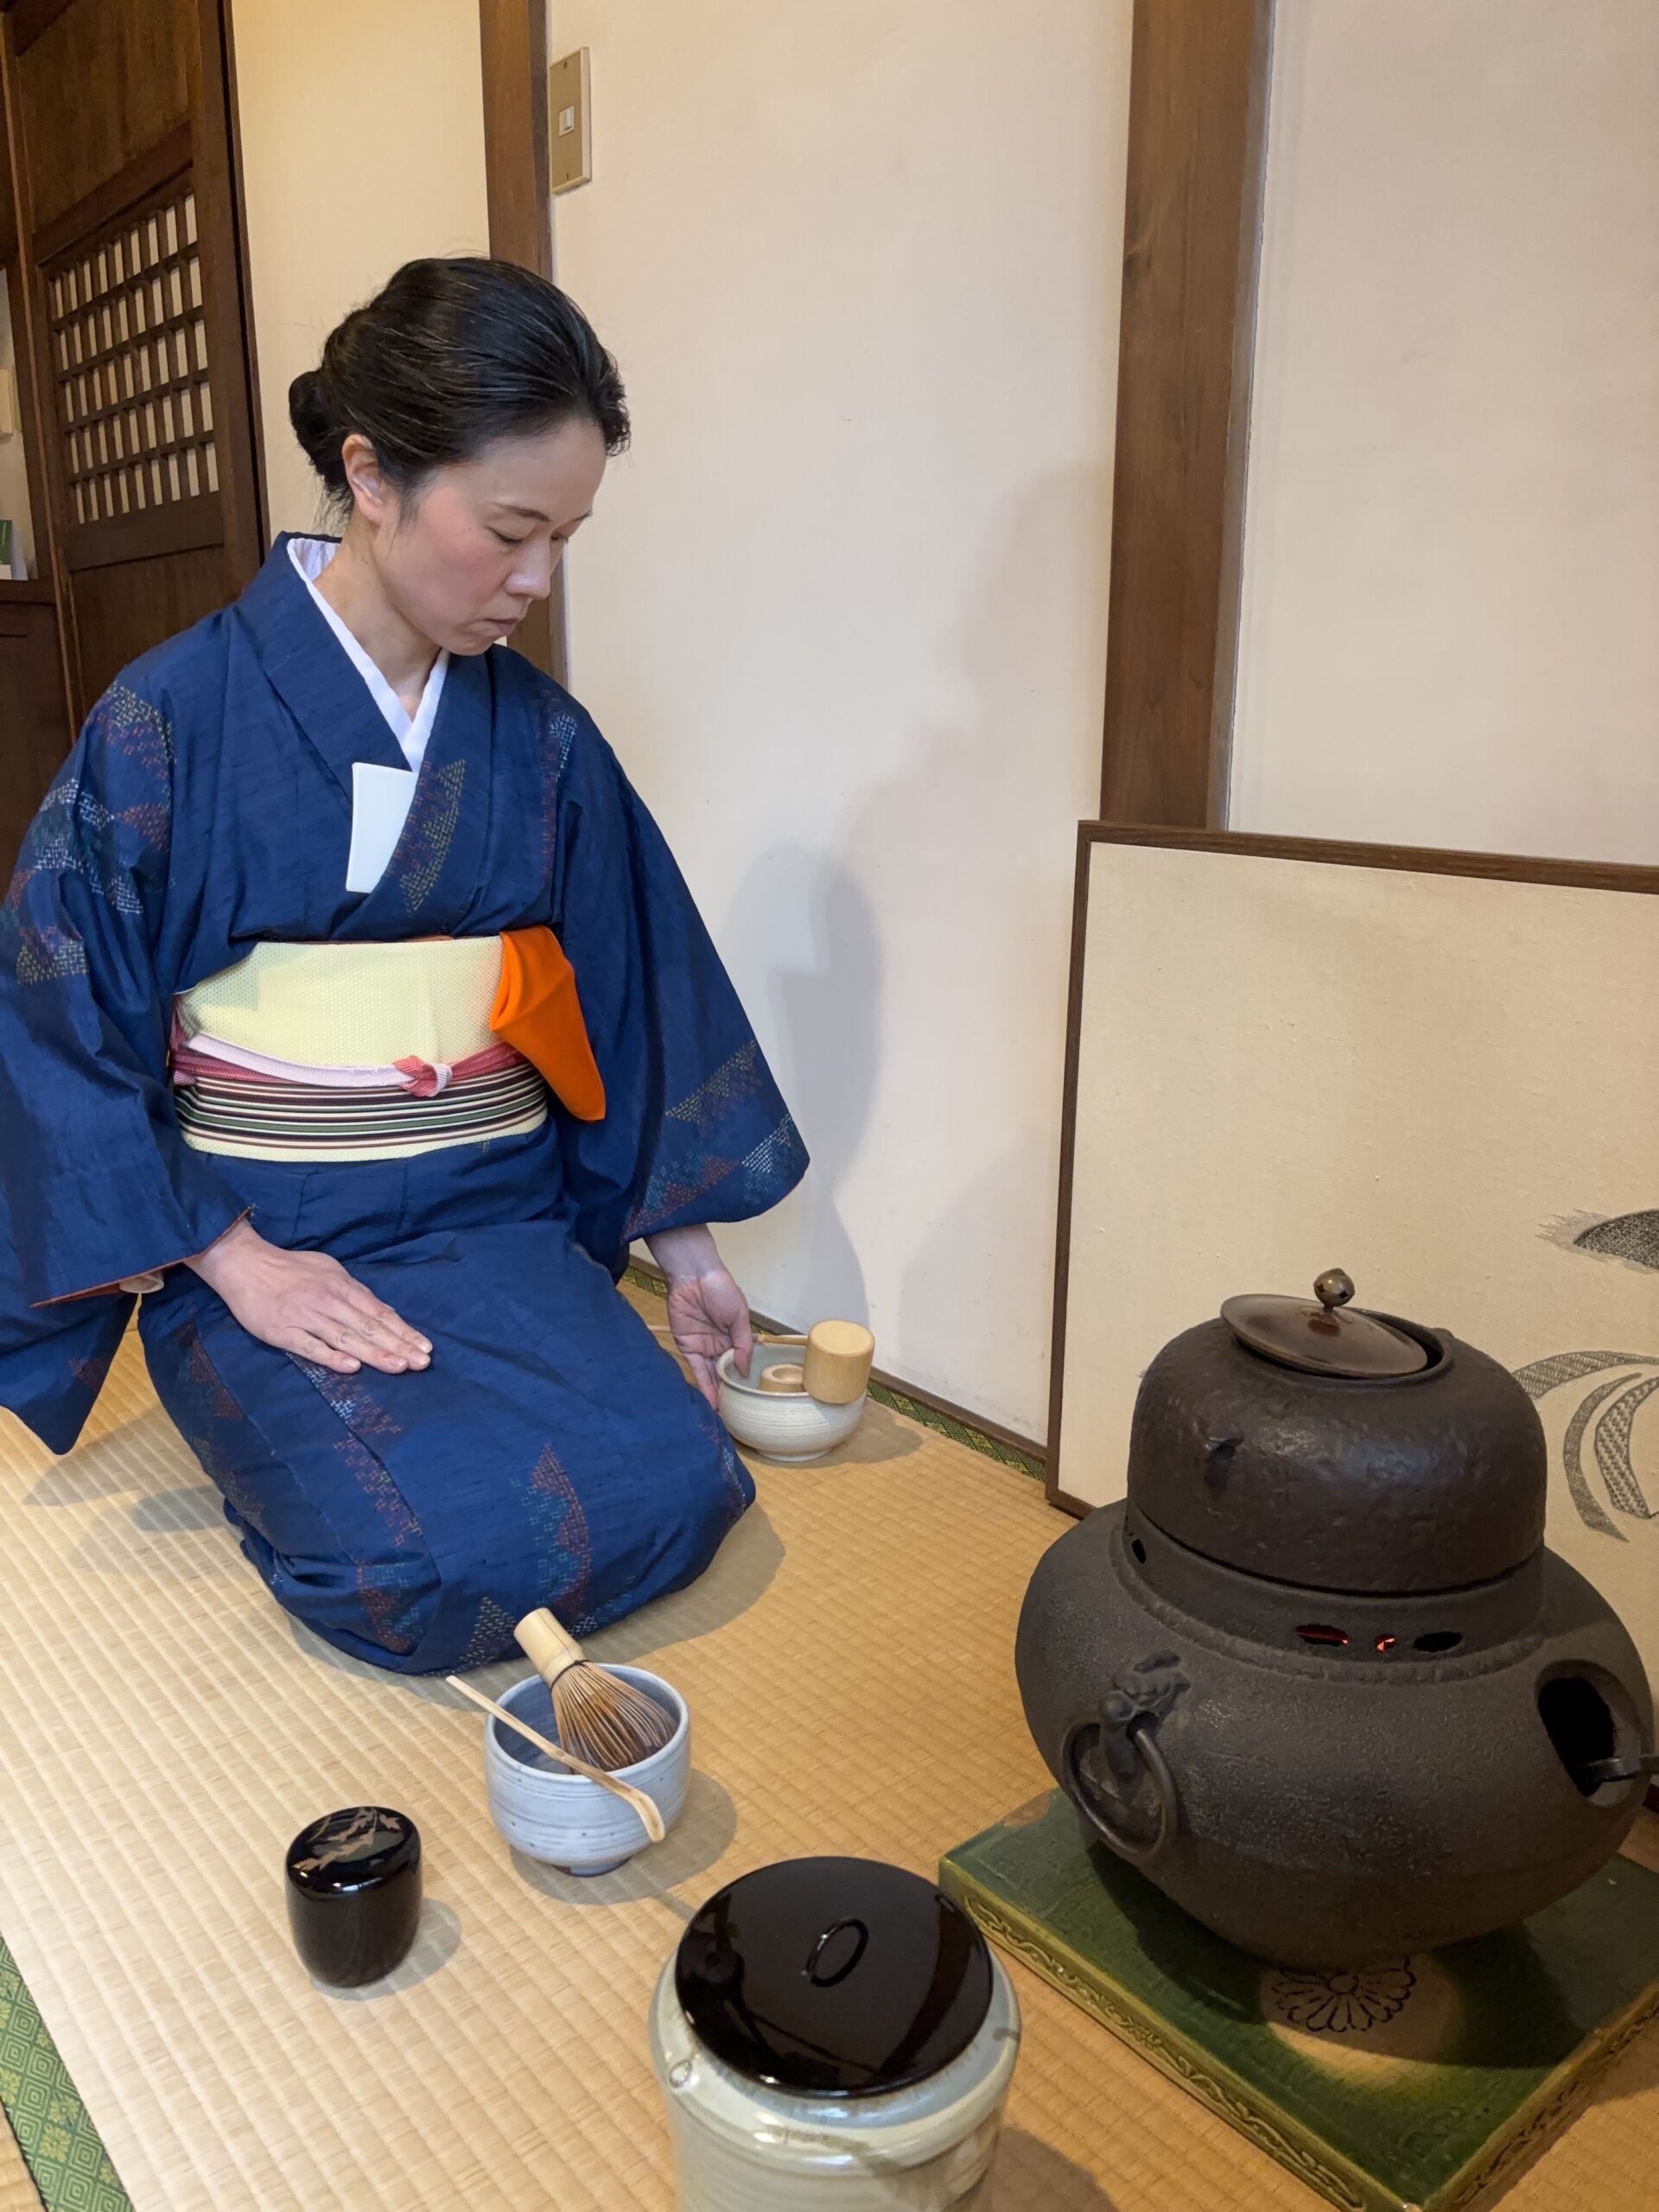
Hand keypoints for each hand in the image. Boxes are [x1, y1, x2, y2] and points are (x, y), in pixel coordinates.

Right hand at [188, 1222, 430, 1377]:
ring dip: (374, 1353)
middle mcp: (328, 1301)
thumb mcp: (329, 1270)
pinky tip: (351, 1368)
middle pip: (368, 1326)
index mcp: (341, 1286)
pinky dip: (331, 1357)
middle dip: (398, 1345)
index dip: (403, 1331)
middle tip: (422, 1363)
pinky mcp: (282, 1331)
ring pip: (345, 1338)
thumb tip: (382, 1311)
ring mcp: (305, 1317)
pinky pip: (310, 1347)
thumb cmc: (291, 1268)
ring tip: (398, 1367)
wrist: (245, 1264)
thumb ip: (354, 1291)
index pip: (379, 1312)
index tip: (425, 1347)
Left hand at [647, 1226, 752, 1409]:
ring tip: (724, 1413)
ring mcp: (703, 1347)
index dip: (743, 1379)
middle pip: (725, 1371)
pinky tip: (711, 1399)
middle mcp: (719, 1345)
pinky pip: (696, 1369)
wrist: (694, 1276)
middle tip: (735, 1412)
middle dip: (729, 1390)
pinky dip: (703, 1384)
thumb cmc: (721, 1291)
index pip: (740, 1362)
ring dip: (716, 1392)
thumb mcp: (739, 1316)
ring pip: (711, 1374)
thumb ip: (742, 1344)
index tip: (749, 1398)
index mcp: (735, 1337)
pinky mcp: (687, 1346)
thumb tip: (746, 1370)